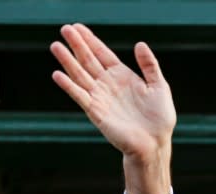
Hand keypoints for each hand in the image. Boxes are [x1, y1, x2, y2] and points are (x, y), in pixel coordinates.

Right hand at [50, 23, 175, 193]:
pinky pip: (80, 96)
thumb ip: (149, 65)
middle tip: (64, 29)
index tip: (77, 27)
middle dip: (77, 45)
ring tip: (56, 46)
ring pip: (81, 75)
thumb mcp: (159, 86)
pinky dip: (69, 86)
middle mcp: (108, 85)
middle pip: (89, 61)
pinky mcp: (96, 112)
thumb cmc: (159, 118)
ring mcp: (101, 98)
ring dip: (68, 61)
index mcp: (122, 76)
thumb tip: (139, 44)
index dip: (91, 40)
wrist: (155, 143)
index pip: (102, 54)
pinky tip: (58, 75)